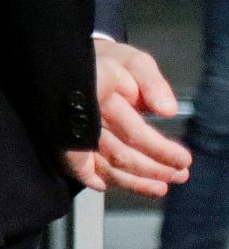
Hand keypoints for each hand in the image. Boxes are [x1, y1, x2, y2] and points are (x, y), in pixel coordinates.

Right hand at [62, 38, 192, 197]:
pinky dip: (105, 180)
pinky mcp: (64, 142)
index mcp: (100, 90)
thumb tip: (167, 110)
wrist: (70, 62)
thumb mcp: (133, 61)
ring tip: (162, 186)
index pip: (134, 131)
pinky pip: (84, 171)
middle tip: (180, 174)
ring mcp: (71, 130)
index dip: (160, 150)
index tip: (184, 159)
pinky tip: (123, 185)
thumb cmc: (108, 63)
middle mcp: (82, 113)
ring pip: (106, 166)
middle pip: (120, 153)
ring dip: (136, 182)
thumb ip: (152, 82)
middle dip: (154, 169)